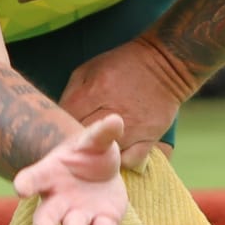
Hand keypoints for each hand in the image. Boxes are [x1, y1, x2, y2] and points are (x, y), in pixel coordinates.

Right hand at [13, 114, 127, 224]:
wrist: (103, 174)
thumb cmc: (90, 153)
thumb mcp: (95, 140)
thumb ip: (102, 133)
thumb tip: (116, 120)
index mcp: (50, 175)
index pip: (32, 179)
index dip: (25, 184)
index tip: (21, 189)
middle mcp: (59, 200)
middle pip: (45, 216)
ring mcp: (78, 214)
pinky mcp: (100, 223)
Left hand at [58, 38, 194, 170]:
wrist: (166, 63)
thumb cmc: (122, 65)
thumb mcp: (90, 68)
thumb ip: (71, 92)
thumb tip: (58, 117)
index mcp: (95, 91)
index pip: (66, 118)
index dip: (60, 127)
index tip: (59, 131)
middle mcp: (113, 112)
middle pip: (83, 139)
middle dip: (75, 143)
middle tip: (73, 145)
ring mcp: (133, 127)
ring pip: (105, 155)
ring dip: (97, 156)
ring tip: (93, 152)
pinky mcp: (149, 137)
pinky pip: (130, 160)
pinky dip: (121, 161)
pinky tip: (116, 156)